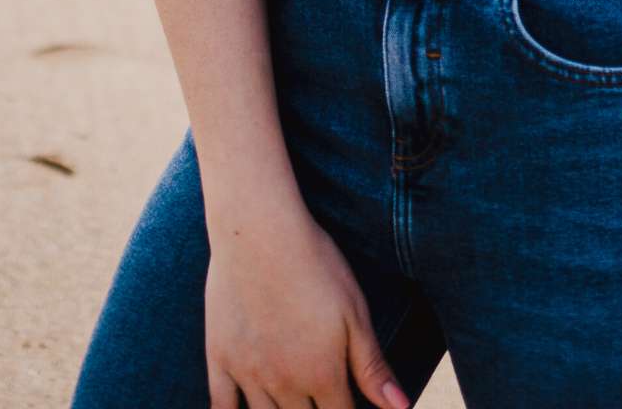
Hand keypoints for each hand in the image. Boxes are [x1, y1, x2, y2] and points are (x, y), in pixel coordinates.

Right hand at [206, 201, 407, 408]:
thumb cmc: (315, 264)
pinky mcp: (219, 358)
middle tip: (320, 400)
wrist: (259, 230)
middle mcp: (284, 384)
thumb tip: (402, 408)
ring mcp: (248, 374)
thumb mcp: (354, 312)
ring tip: (292, 406)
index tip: (349, 403)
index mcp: (322, 375)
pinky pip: (221, 408)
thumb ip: (373, 366)